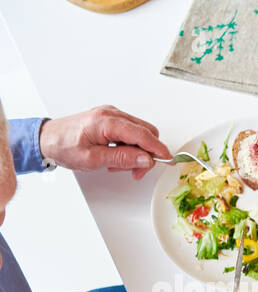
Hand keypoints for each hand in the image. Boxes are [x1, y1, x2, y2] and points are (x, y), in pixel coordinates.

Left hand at [38, 106, 170, 179]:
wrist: (47, 139)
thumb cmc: (64, 146)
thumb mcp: (93, 159)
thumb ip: (122, 158)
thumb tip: (145, 159)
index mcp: (106, 122)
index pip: (142, 134)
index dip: (158, 149)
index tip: (169, 160)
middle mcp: (111, 114)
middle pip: (145, 132)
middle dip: (147, 153)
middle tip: (136, 171)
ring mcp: (111, 115)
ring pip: (140, 133)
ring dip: (137, 152)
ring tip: (120, 165)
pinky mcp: (110, 119)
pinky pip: (130, 132)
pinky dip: (129, 147)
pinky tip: (117, 156)